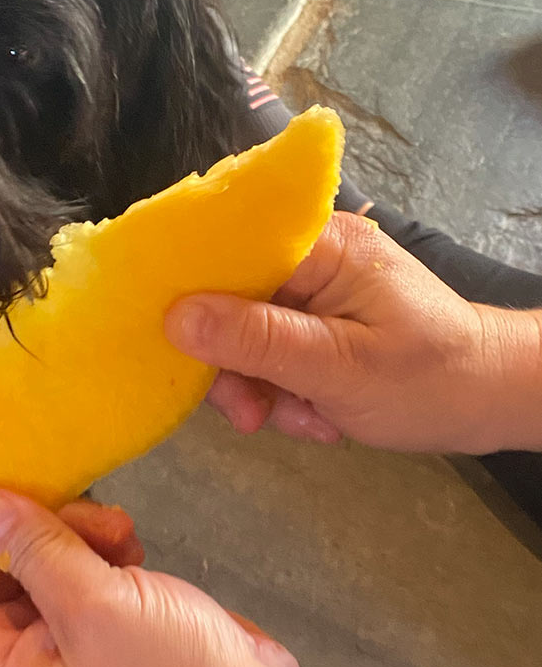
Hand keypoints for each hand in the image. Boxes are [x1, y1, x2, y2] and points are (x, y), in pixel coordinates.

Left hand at [0, 490, 324, 666]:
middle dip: (11, 527)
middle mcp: (23, 651)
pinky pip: (79, 558)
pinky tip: (128, 538)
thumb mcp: (95, 608)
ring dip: (68, 529)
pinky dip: (99, 540)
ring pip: (36, 554)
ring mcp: (67, 629)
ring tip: (108, 525)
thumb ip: (33, 550)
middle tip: (33, 481)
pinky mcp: (106, 609)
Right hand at [166, 211, 541, 453]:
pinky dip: (284, 391)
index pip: (227, 248)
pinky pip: (270, 352)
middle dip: (235, 366)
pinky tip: (317, 417)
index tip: (172, 346)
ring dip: (263, 388)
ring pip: (244, 335)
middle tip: (251, 417)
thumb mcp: (340, 367)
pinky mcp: (315, 321)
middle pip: (228, 300)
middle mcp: (308, 256)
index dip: (189, 291)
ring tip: (305, 422)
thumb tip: (174, 318)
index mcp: (318, 244)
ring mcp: (311, 290)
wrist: (494, 401)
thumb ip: (257, 341)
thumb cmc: (430, 379)